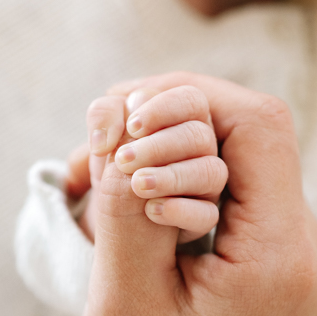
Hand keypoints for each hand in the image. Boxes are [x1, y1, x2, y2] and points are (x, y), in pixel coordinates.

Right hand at [72, 73, 316, 315]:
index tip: (116, 121)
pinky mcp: (277, 264)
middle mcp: (309, 252)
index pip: (257, 126)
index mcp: (283, 260)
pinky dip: (179, 181)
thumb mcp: (122, 303)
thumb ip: (127, 205)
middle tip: (97, 148)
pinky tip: (128, 205)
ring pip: (237, 157)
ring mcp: (299, 259)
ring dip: (166, 151)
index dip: (185, 99)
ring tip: (98, 178)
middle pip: (250, 132)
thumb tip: (123, 114)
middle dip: (168, 121)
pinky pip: (234, 191)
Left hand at [74, 84, 227, 244]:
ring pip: (212, 171)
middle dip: (159, 146)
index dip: (163, 109)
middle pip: (200, 135)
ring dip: (172, 177)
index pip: (191, 99)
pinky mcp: (203, 216)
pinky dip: (180, 211)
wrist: (114, 209)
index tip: (132, 127)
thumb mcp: (104, 134)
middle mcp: (203, 148)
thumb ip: (105, 116)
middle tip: (122, 160)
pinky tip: (151, 211)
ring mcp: (207, 183)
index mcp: (183, 118)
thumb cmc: (115, 160)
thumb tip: (113, 129)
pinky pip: (208, 214)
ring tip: (137, 185)